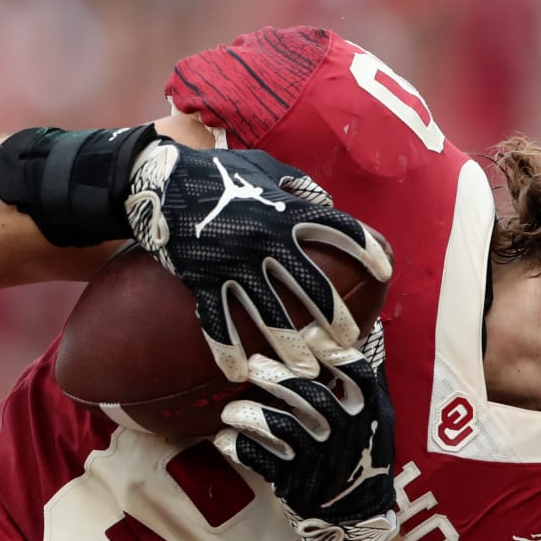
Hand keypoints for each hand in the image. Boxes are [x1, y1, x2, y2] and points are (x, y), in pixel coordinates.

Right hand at [126, 142, 391, 381]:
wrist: (155, 178)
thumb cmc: (216, 172)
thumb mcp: (263, 166)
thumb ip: (298, 185)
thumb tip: (327, 202)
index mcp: (285, 209)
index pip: (338, 229)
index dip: (365, 248)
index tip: (385, 270)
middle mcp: (266, 238)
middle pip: (311, 285)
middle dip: (334, 318)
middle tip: (347, 344)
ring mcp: (233, 261)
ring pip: (269, 313)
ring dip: (290, 347)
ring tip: (308, 373)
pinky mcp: (201, 277)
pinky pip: (216, 320)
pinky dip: (226, 349)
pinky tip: (239, 374)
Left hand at [214, 326, 398, 540]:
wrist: (355, 518)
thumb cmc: (364, 458)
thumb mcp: (380, 421)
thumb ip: (369, 384)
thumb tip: (364, 332)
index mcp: (369, 413)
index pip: (356, 372)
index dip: (332, 351)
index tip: (309, 333)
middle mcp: (344, 432)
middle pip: (309, 394)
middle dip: (276, 375)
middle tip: (252, 364)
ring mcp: (317, 457)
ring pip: (278, 426)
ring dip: (248, 413)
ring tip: (230, 410)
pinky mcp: (292, 481)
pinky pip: (257, 458)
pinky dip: (236, 446)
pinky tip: (224, 438)